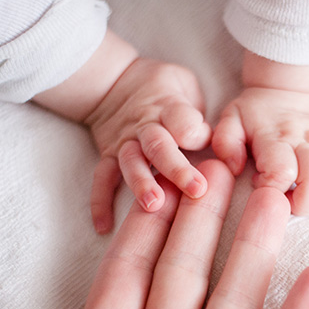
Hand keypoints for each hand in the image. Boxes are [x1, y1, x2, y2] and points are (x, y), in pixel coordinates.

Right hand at [32, 30, 210, 234]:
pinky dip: (100, 201)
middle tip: (196, 189)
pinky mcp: (108, 154)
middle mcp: (145, 126)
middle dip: (177, 168)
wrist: (114, 81)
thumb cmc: (164, 88)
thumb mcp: (183, 83)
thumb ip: (195, 106)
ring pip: (131, 163)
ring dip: (142, 184)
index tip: (205, 139)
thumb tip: (209, 137)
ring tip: (153, 205)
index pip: (181, 118)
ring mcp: (124, 142)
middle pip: (159, 146)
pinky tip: (103, 226)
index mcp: (168, 107)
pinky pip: (101, 178)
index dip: (193, 129)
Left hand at [213, 52, 308, 215]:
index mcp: (275, 137)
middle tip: (291, 201)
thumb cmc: (256, 111)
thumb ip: (225, 142)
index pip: (281, 171)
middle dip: (304, 203)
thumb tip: (235, 168)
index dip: (273, 189)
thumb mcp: (231, 118)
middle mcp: (307, 140)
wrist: (291, 85)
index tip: (263, 187)